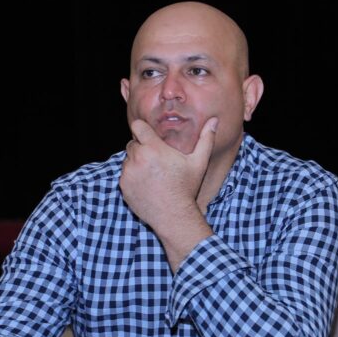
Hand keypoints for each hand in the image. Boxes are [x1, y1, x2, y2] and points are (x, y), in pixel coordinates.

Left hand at [120, 116, 218, 232]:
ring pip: (128, 159)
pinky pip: (124, 174)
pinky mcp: (123, 186)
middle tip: (155, 160)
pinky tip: (146, 185)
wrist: (173, 216)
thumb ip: (205, 139)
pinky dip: (132, 177)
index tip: (148, 135)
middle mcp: (138, 158)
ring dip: (136, 163)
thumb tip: (214, 120)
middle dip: (142, 148)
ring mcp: (128, 173)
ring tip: (152, 174)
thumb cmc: (186, 188)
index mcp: (154, 148)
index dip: (142, 129)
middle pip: (133, 143)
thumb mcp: (199, 163)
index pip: (137, 126)